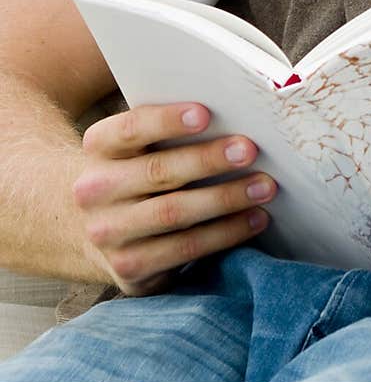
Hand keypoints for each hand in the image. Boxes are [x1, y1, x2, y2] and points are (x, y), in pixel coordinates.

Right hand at [73, 103, 276, 295]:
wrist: (95, 226)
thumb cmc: (137, 171)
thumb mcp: (137, 146)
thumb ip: (169, 131)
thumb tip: (234, 114)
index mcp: (99, 147)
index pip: (131, 128)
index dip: (166, 121)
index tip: (205, 113)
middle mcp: (94, 191)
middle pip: (157, 172)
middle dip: (208, 160)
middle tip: (249, 150)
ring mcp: (108, 233)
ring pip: (173, 214)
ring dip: (225, 199)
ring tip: (264, 187)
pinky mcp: (129, 268)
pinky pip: (184, 249)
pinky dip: (225, 233)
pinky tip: (253, 219)